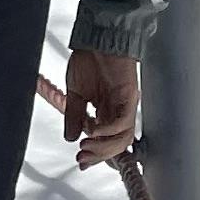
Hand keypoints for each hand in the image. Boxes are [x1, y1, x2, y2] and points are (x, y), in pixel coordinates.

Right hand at [61, 47, 139, 169]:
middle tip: (82, 158)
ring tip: (86, 147)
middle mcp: (118, 112)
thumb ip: (73, 116)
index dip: (97, 156)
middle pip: (117, 146)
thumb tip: (70, 138)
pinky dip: (110, 131)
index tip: (81, 162)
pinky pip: (124, 122)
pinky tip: (95, 131)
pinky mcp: (129, 96)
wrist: (95, 37)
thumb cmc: (88, 60)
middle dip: (99, 156)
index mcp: (106, 112)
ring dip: (105, 148)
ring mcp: (125, 105)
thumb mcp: (75, 93)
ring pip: (123, 138)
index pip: (106, 142)